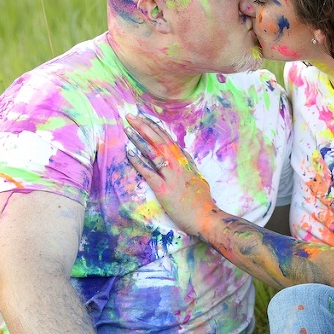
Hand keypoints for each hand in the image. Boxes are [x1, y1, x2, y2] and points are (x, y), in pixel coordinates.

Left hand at [124, 114, 216, 235]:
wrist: (206, 217)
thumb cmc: (202, 201)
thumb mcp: (197, 177)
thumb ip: (189, 164)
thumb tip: (183, 154)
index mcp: (185, 161)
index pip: (168, 138)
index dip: (154, 127)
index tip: (144, 117)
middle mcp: (178, 164)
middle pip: (159, 140)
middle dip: (144, 126)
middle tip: (130, 116)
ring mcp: (171, 176)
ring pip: (153, 152)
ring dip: (139, 139)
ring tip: (127, 129)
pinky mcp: (164, 189)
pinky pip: (148, 172)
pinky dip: (138, 161)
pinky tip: (128, 153)